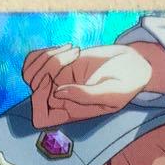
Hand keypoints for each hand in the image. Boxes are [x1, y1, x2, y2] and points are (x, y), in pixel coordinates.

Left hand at [22, 42, 164, 127]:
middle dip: (45, 68)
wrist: (132, 65)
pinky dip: (47, 50)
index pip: (39, 117)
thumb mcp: (111, 94)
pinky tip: (69, 47)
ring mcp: (58, 79)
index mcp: (70, 114)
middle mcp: (61, 98)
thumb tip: (57, 93)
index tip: (56, 82)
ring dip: (47, 56)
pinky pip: (38, 59)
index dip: (39, 99)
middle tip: (70, 56)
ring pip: (31, 72)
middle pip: (33, 89)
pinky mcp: (60, 63)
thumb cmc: (126, 86)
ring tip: (73, 50)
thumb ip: (86, 96)